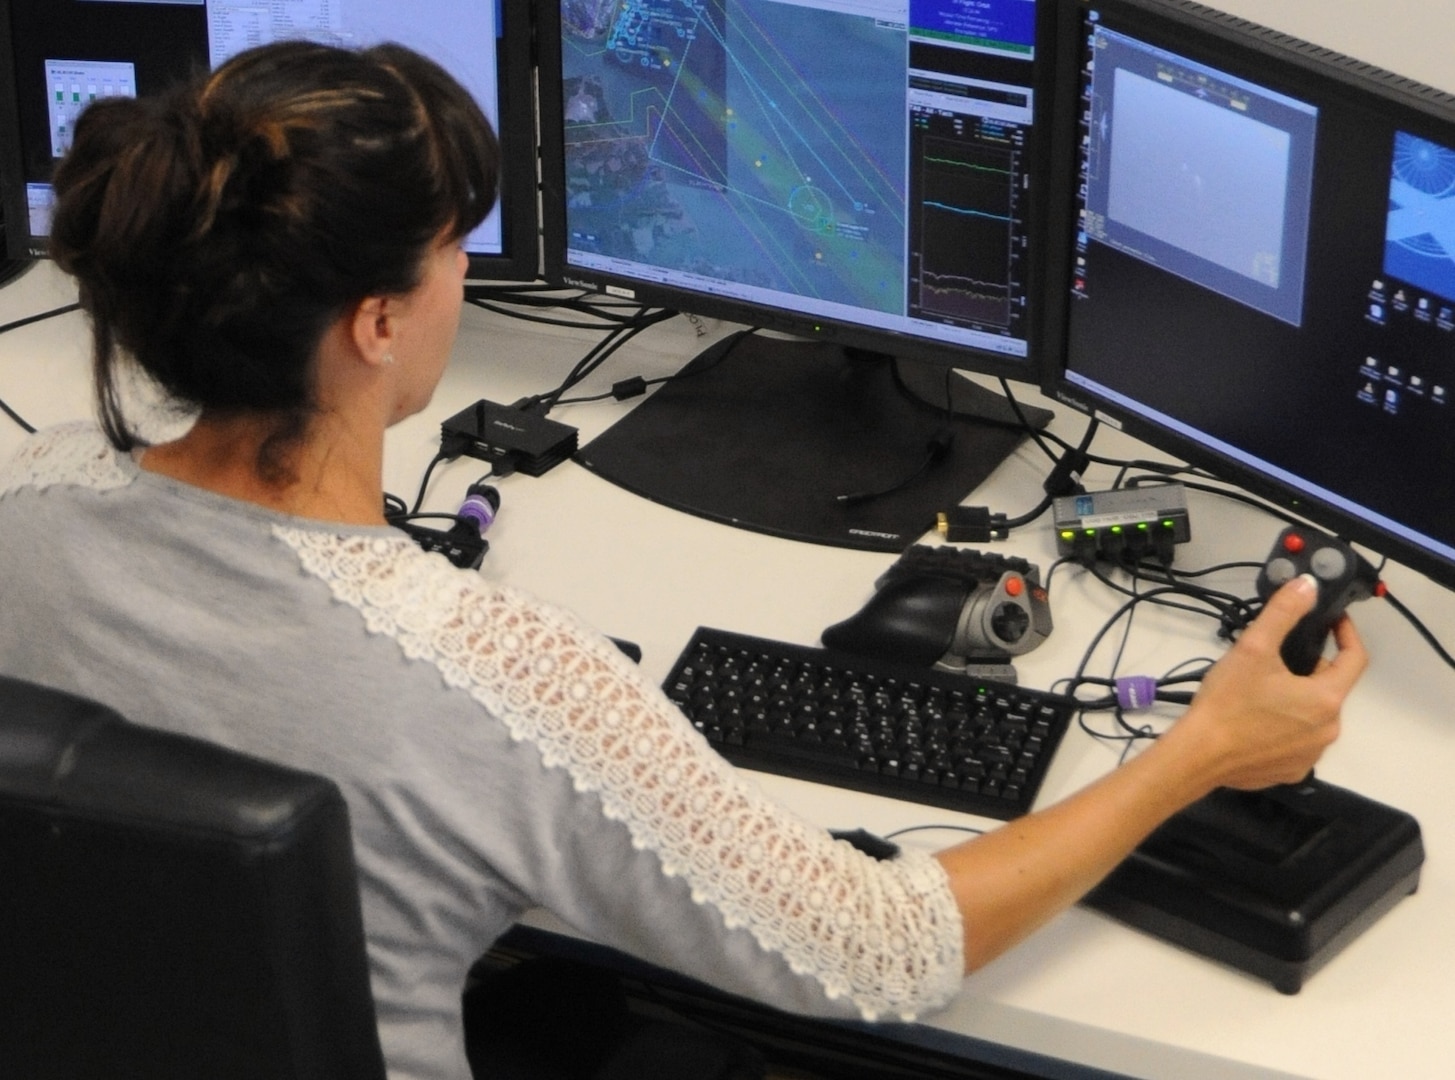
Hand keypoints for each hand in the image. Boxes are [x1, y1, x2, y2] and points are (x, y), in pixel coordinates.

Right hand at [1172, 574, 1367, 790]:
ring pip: (1314, 715)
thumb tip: (1307, 586)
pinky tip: (1257, 723)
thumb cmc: (1228, 703)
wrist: (1198, 756)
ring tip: (1262, 692)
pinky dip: (1285, 729)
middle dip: (1310, 669)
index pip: (1355, 659)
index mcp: (1326, 698)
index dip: (1346, 634)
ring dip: (1298, 700)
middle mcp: (1329, 729)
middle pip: (1330, 688)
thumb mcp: (1253, 648)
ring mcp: (1312, 754)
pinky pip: (1298, 742)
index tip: (1332, 621)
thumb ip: (1283, 613)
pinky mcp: (1293, 771)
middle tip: (1276, 659)